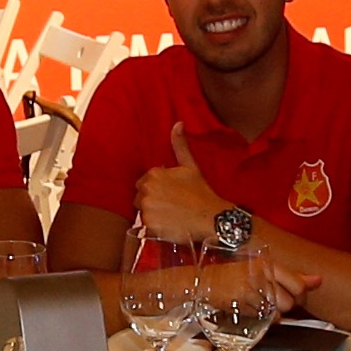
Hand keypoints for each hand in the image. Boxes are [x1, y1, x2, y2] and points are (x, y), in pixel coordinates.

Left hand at [131, 128, 226, 247]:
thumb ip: (180, 145)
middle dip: (151, 201)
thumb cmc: (201, 192)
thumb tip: (177, 124)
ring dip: (152, 214)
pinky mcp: (149, 225)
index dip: (156, 189)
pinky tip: (169, 224)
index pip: (143, 183)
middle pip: (140, 197)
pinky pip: (145, 226)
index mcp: (153, 174)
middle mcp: (146, 190)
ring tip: (170, 215)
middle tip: (170, 206)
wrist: (210, 217)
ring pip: (142, 211)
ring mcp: (146, 208)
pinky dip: (155, 226)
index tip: (169, 194)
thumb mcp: (190, 166)